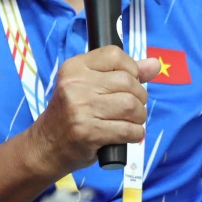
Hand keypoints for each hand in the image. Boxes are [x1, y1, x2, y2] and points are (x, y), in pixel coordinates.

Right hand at [25, 47, 160, 177]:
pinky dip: (135, 133)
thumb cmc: (72, 114)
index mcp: (74, 67)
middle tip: (132, 107)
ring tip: (131, 121)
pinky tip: (128, 134)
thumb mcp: (89, 86)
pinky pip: (128, 130)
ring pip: (131, 105)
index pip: (114, 55)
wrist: (46, 147)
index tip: (129, 83)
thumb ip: (122, 73)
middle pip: (127, 82)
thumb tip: (155, 64)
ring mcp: (81, 109)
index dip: (131, 68)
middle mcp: (75, 85)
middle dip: (139, 97)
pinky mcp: (88, 132)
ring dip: (139, 116)